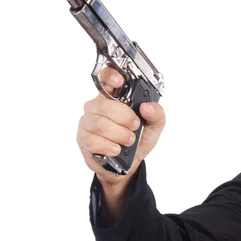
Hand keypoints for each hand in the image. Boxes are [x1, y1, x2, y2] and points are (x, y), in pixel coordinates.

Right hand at [77, 66, 165, 186]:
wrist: (128, 164)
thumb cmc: (139, 140)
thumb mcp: (154, 126)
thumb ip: (157, 114)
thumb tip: (148, 107)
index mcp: (114, 97)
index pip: (106, 78)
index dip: (110, 76)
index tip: (119, 81)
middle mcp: (97, 106)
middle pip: (105, 105)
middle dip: (125, 118)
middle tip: (134, 126)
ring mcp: (88, 122)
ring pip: (100, 123)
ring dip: (119, 134)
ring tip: (128, 141)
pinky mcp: (83, 138)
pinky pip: (93, 140)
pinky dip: (109, 147)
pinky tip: (116, 149)